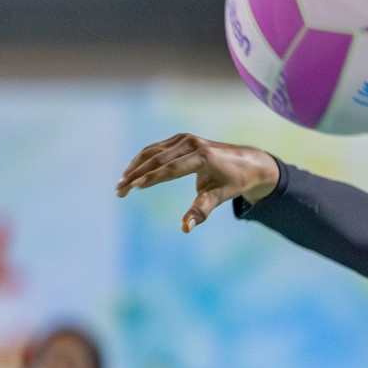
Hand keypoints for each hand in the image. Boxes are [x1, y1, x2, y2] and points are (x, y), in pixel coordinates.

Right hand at [116, 133, 280, 231]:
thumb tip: (185, 229)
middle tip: (119, 191)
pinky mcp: (181, 139)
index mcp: (203, 156)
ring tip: (121, 186)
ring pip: (152, 152)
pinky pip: (156, 149)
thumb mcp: (220, 197)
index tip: (133, 188)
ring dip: (134, 167)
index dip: (152, 178)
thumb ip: (201, 211)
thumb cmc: (234, 181)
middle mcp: (192, 143)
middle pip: (157, 159)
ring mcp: (185, 139)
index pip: (172, 168)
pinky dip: (142, 161)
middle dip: (136, 175)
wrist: (247, 161)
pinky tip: (131, 174)